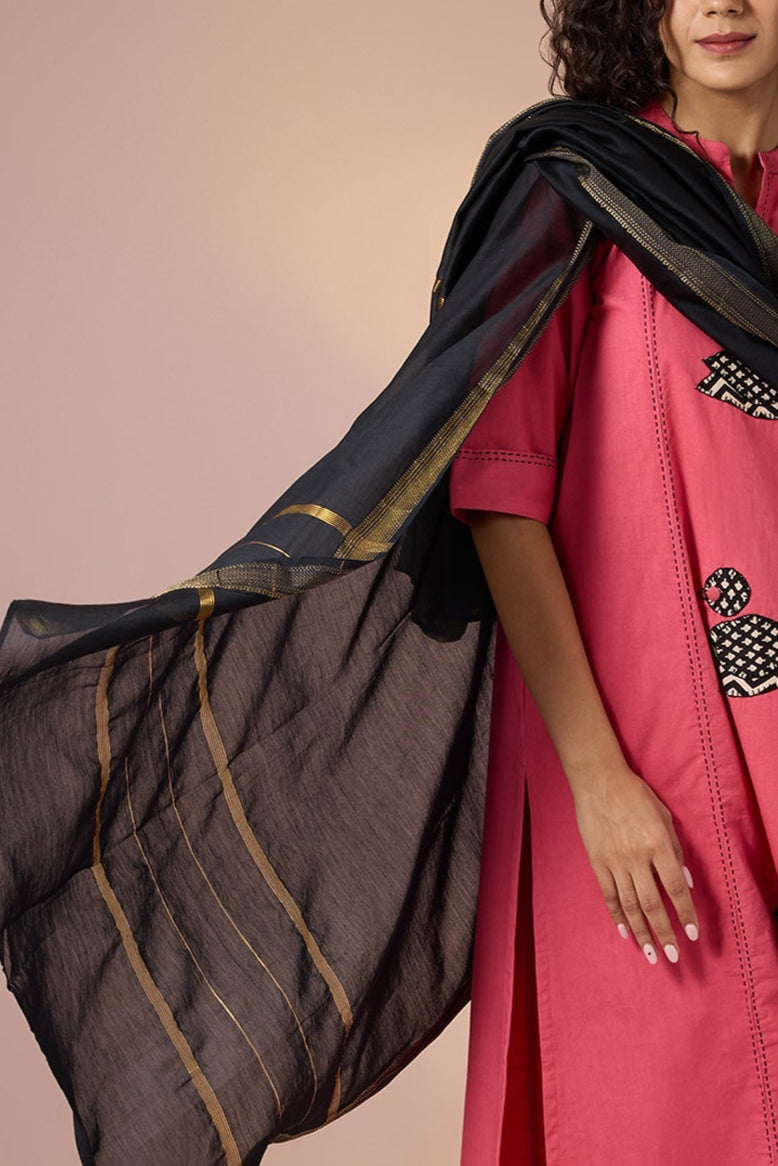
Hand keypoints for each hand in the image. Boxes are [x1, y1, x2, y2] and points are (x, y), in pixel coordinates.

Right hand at [571, 764, 699, 964]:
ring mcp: (615, 862)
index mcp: (658, 845)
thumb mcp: (664, 818)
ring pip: (630, 905)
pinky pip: (608, 895)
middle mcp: (637, 858)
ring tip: (650, 953)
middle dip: (664, 933)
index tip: (692, 935)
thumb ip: (675, 850)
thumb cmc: (635, 795)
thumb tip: (685, 882)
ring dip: (641, 932)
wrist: (599, 782)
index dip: (685, 914)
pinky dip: (617, 915)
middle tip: (672, 956)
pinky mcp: (597, 862)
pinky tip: (625, 932)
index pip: (676, 889)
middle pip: (653, 904)